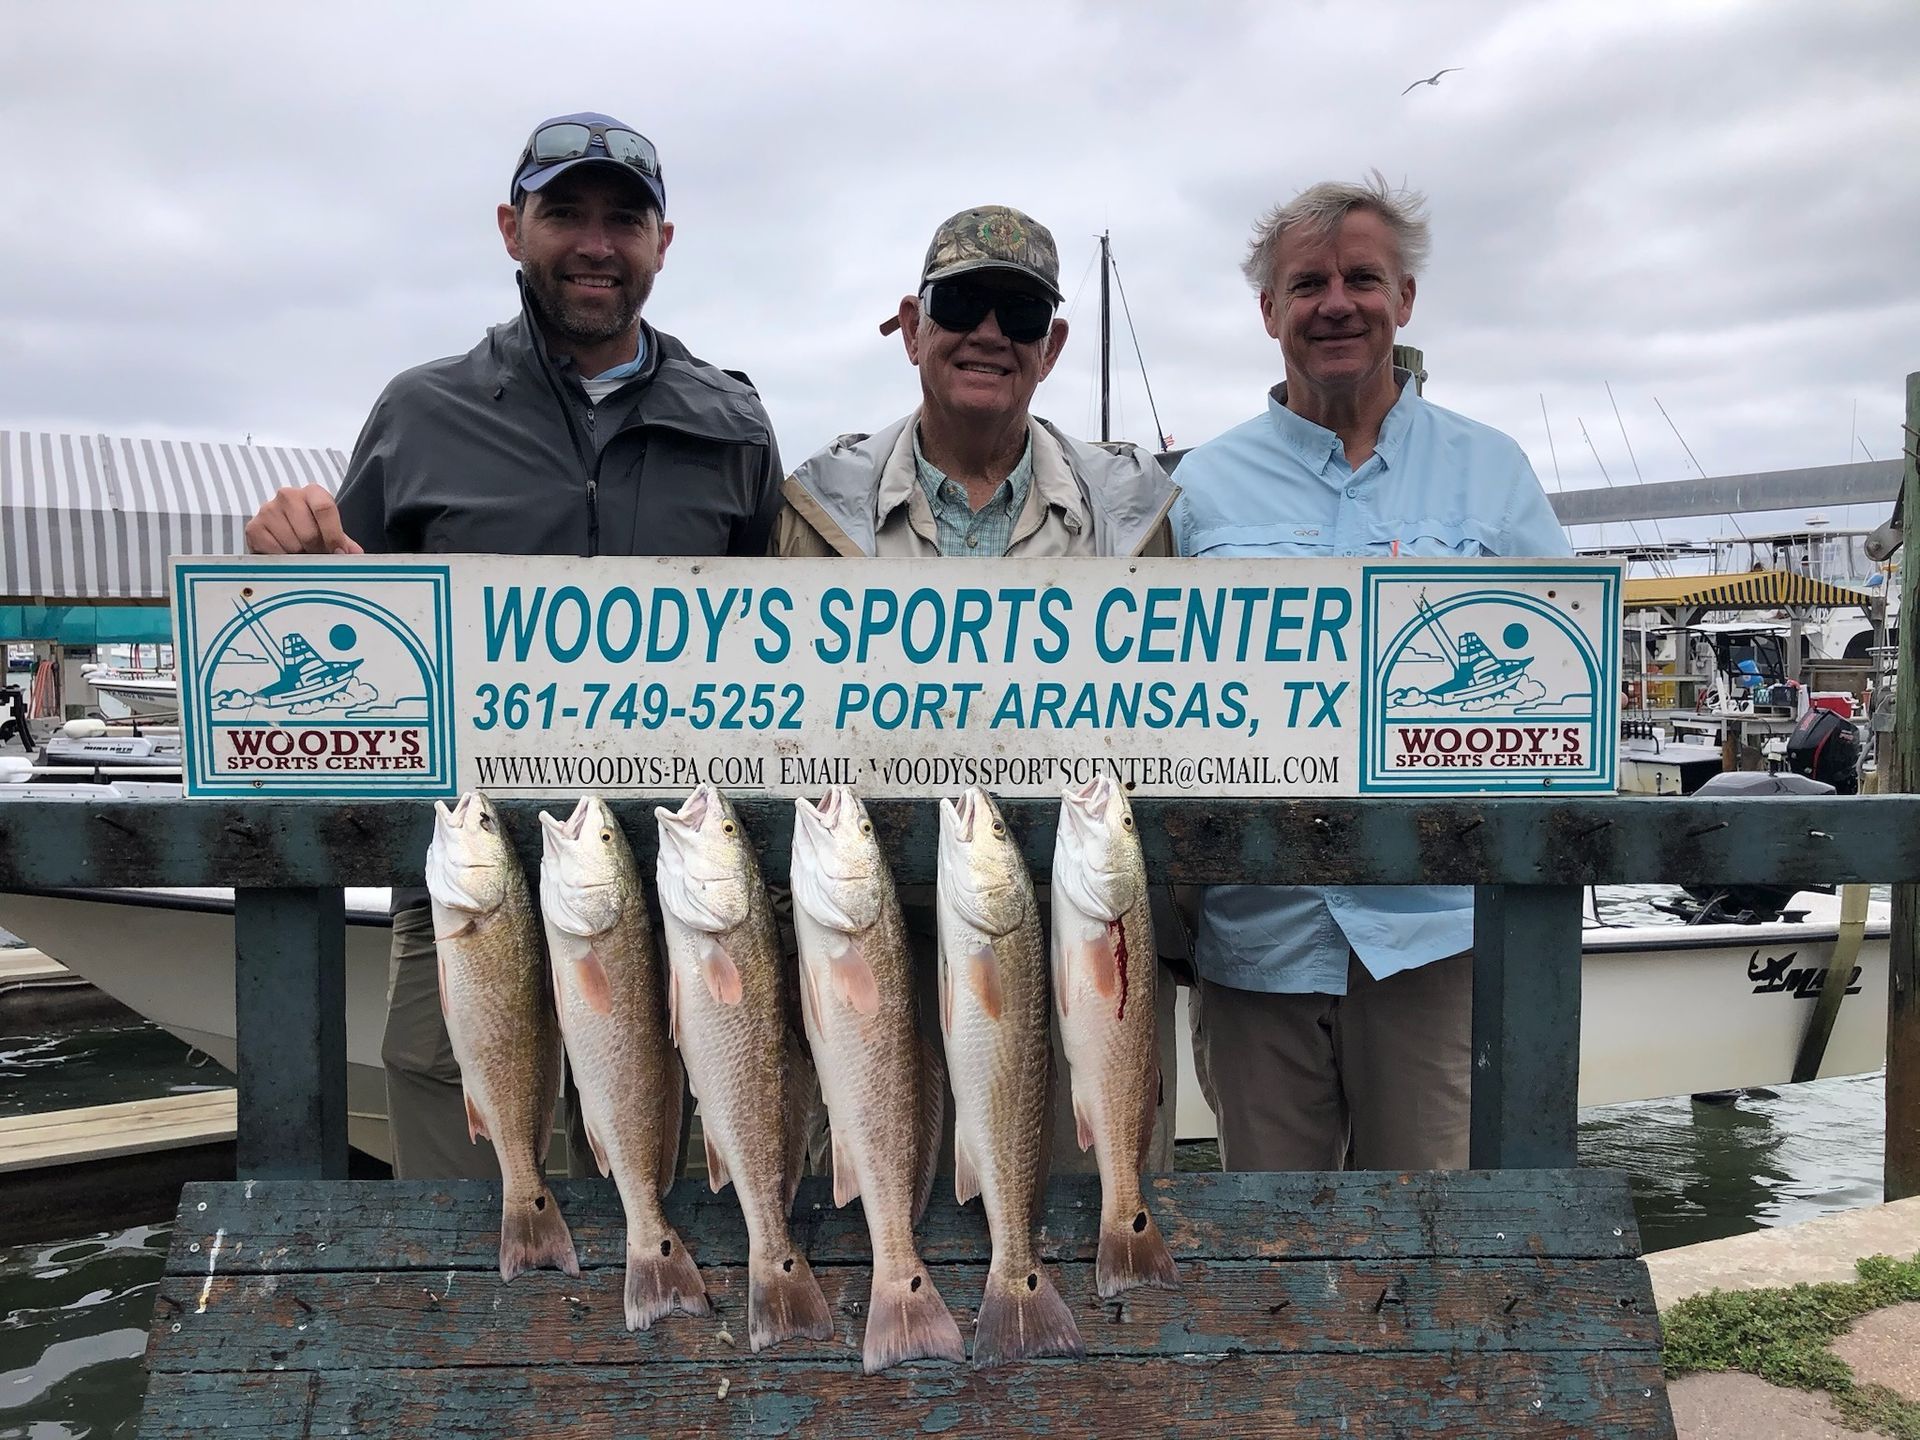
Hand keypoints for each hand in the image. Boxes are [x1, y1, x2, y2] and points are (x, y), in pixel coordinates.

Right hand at [244, 485, 364, 554]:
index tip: (338, 553)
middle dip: (316, 551)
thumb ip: (344, 542)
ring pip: (292, 545)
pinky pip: (273, 552)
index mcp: (312, 492)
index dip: (333, 535)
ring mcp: (268, 510)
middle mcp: (288, 495)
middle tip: (316, 556)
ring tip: (300, 553)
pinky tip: (285, 554)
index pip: (325, 508)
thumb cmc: (310, 531)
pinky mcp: (253, 527)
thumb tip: (355, 554)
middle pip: (309, 533)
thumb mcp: (330, 532)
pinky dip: (283, 559)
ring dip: (299, 556)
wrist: (280, 534)